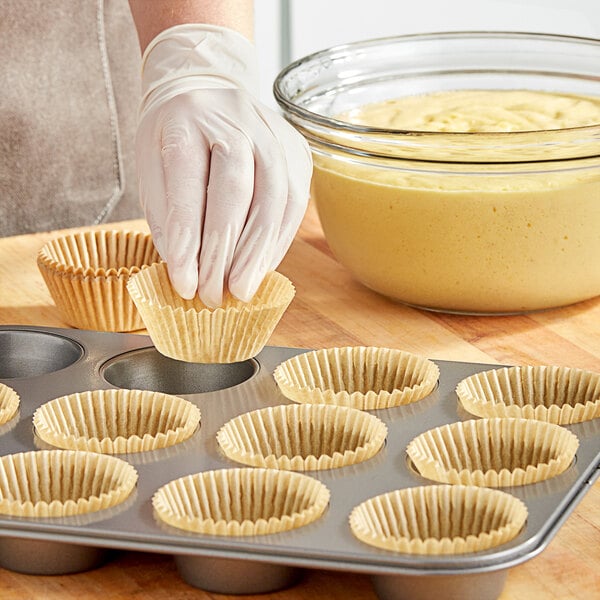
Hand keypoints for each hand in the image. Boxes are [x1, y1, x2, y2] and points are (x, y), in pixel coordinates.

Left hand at [136, 25, 311, 306]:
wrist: (209, 90)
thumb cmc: (176, 136)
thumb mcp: (153, 168)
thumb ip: (169, 216)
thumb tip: (187, 273)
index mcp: (187, 118)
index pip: (187, 182)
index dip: (188, 237)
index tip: (184, 282)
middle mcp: (235, 118)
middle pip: (236, 191)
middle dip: (226, 252)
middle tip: (216, 295)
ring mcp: (273, 132)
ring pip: (274, 199)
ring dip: (258, 252)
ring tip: (243, 290)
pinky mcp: (297, 150)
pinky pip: (295, 202)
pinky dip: (278, 241)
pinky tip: (262, 266)